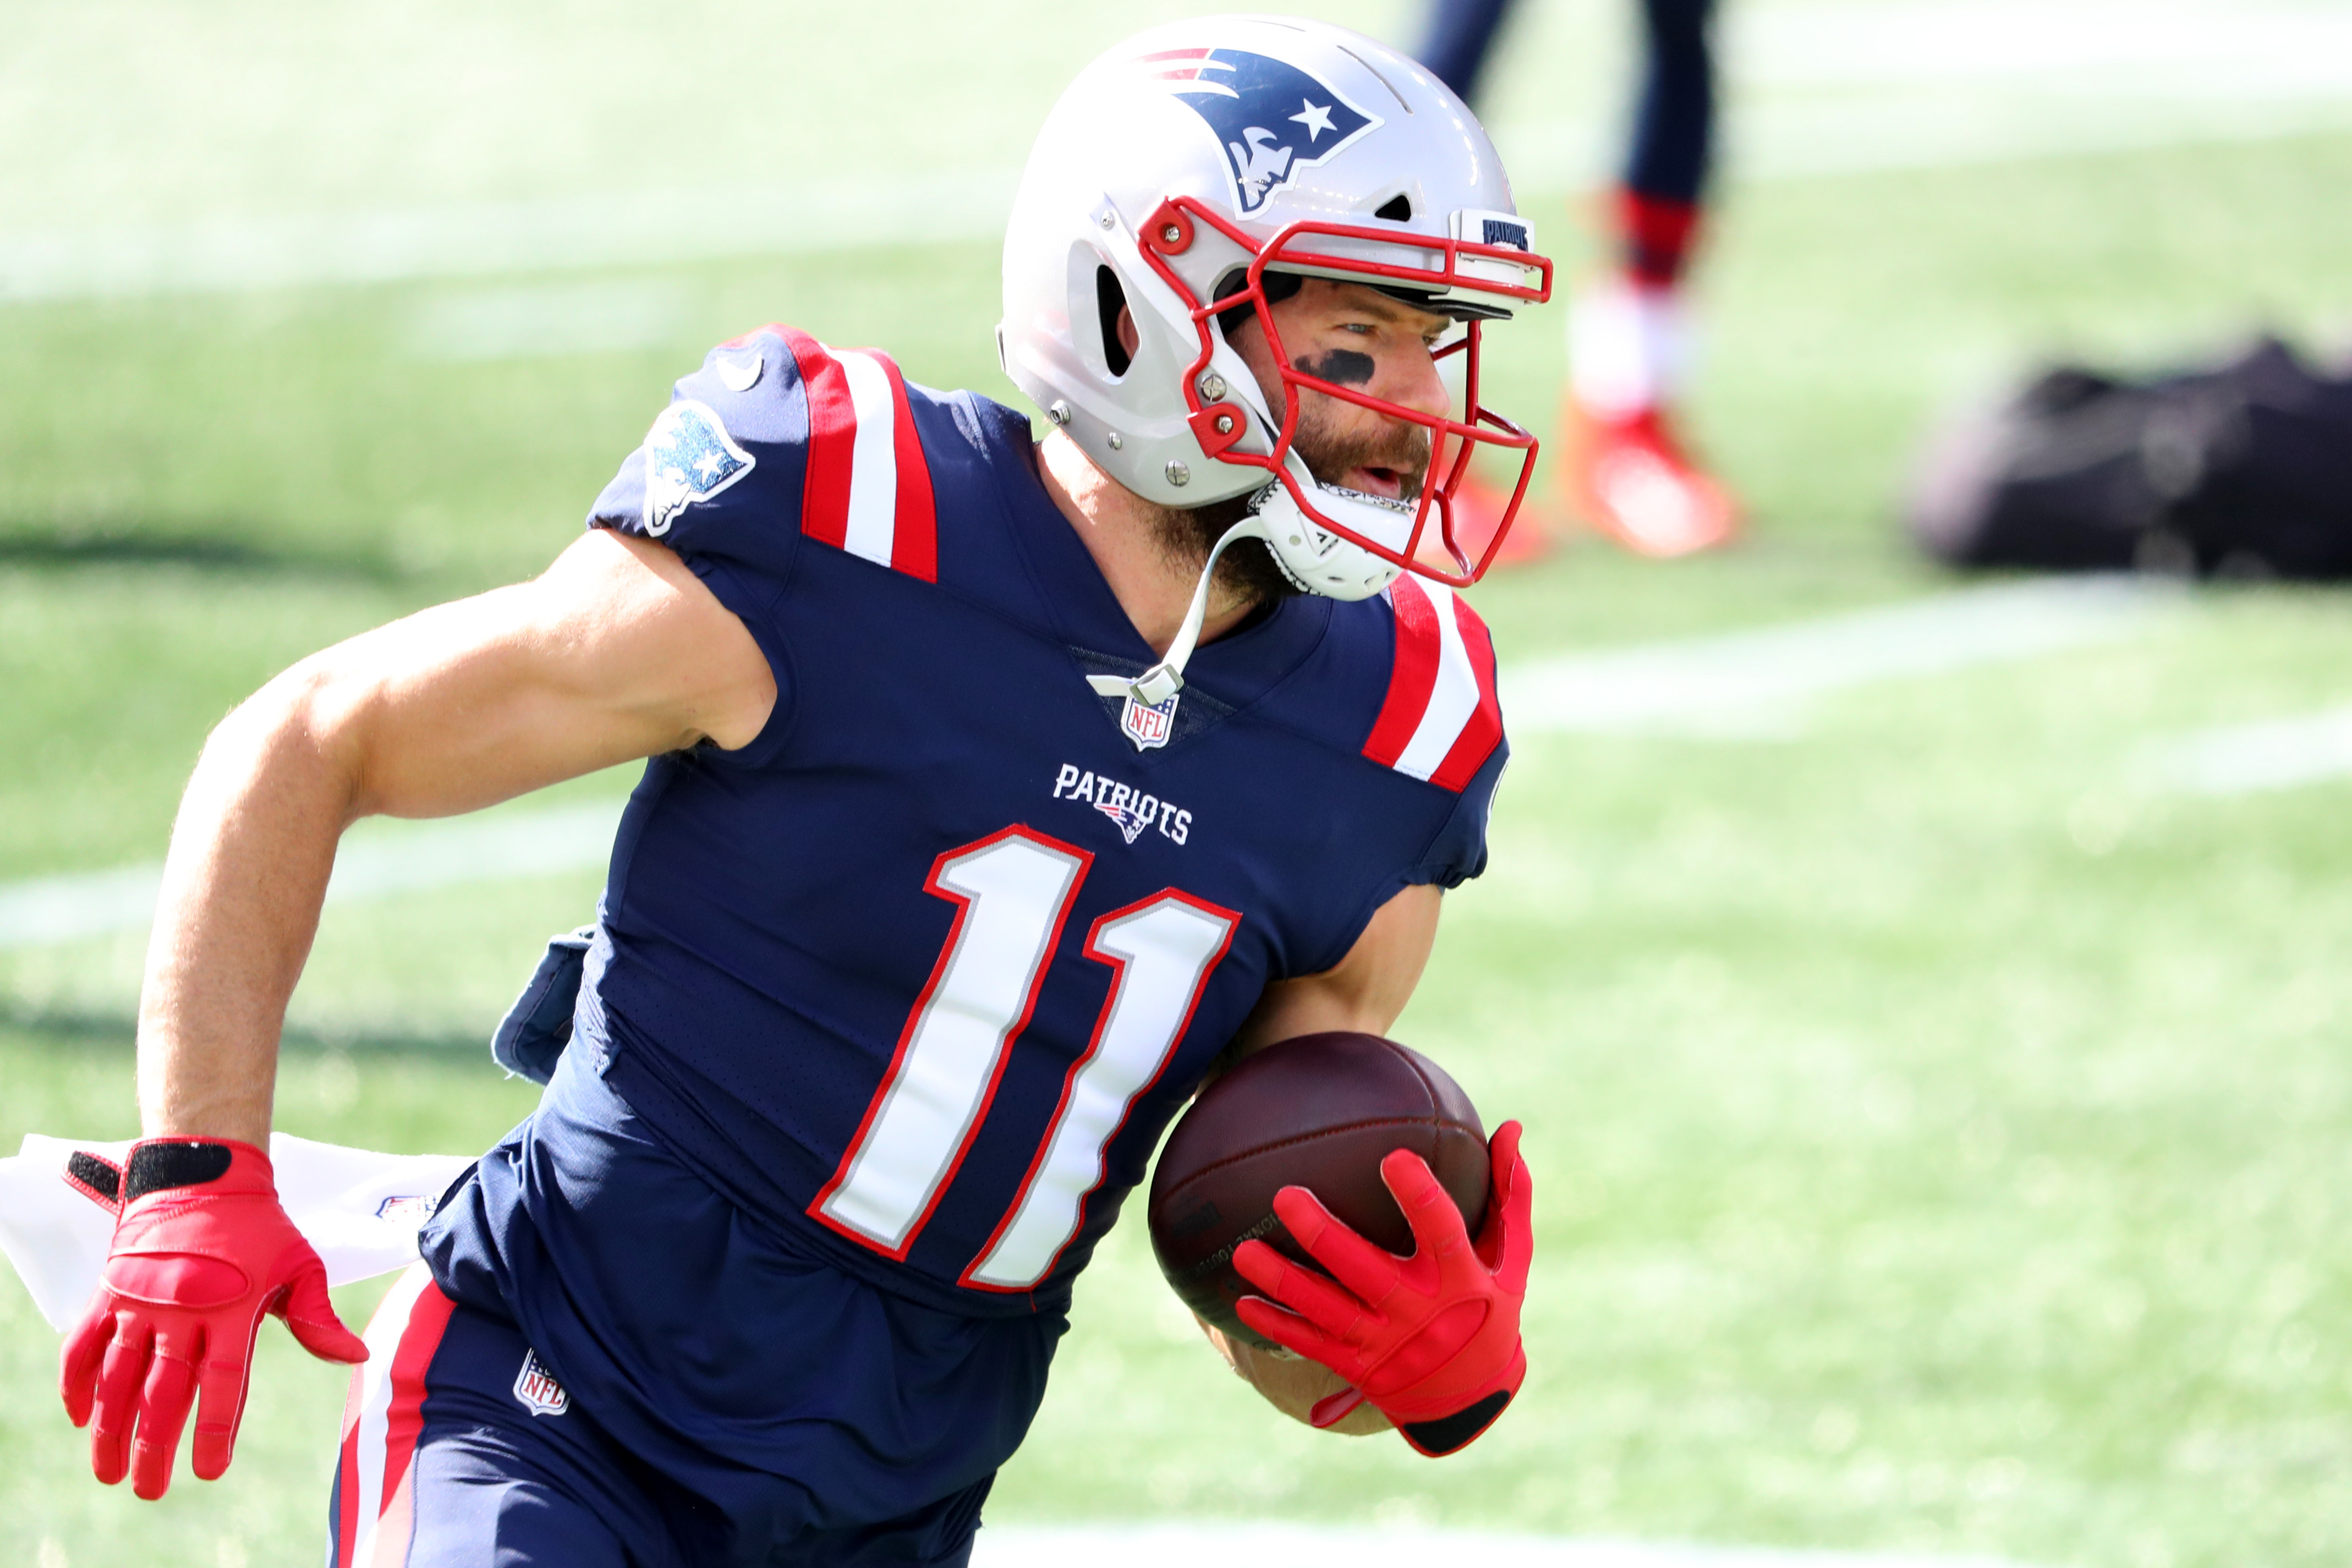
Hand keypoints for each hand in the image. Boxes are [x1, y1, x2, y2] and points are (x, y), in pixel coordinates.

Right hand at [59, 1138, 367, 1498]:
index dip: (214, 1429)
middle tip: (150, 1490)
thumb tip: (355, 1356)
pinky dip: (75, 1381)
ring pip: (116, 1379)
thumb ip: (318, 1318)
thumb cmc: (262, 1227)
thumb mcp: (300, 1265)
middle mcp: (181, 1312)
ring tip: (108, 1471)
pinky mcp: (110, 1291)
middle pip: (163, 1394)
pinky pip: (82, 1343)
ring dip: (108, 1428)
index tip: (208, 1471)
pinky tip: (78, 1416)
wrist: (208, 1175)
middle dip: (154, 1447)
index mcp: (231, 1310)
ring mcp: (139, 1303)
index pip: (222, 1383)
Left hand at [1233, 1120, 1530, 1455]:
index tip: (1393, 1158)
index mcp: (1460, 1279)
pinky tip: (1243, 1303)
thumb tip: (1512, 1126)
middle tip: (1285, 1195)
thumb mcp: (1511, 1260)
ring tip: (1243, 1250)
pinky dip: (1277, 1326)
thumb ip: (1510, 1193)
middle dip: (1322, 1236)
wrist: (1469, 1399)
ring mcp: (1384, 1342)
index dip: (1418, 1198)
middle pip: (1365, 1271)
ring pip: (1326, 1309)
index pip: (1441, 1232)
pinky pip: (1311, 1345)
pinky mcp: (1357, 1366)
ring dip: (1282, 1281)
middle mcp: (1418, 1312)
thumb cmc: (1489, 1310)